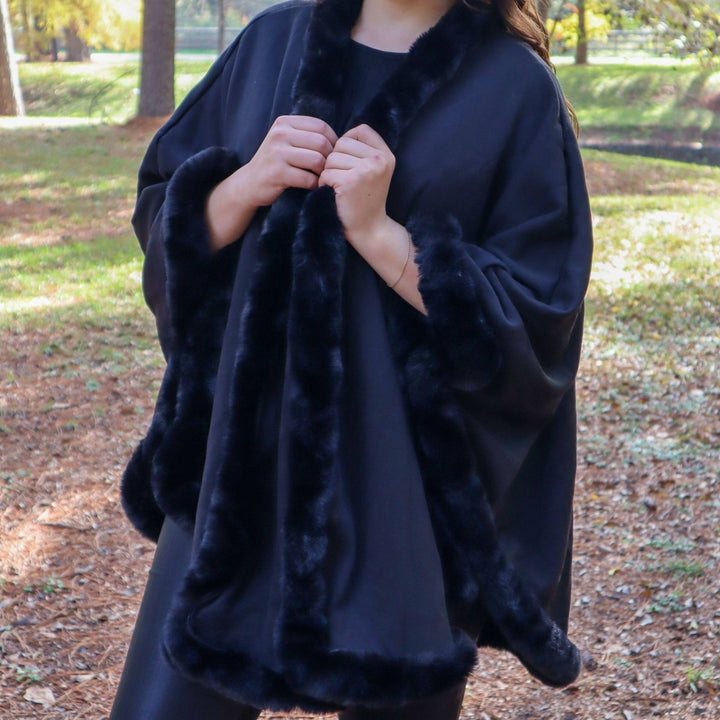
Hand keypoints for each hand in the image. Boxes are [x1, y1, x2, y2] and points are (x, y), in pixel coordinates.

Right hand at [206, 115, 336, 251]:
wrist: (249, 184)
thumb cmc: (275, 164)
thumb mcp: (286, 142)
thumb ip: (306, 136)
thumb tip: (341, 140)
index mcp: (284, 123)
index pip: (321, 126)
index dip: (334, 141)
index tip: (334, 155)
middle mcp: (280, 134)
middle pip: (321, 143)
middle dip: (330, 159)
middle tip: (329, 170)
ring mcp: (277, 153)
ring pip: (317, 160)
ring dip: (324, 173)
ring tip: (321, 179)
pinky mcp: (278, 173)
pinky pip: (308, 179)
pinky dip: (315, 185)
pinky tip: (312, 187)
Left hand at [318, 123, 394, 249]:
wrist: (369, 230)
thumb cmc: (365, 199)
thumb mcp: (374, 170)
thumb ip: (362, 150)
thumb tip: (333, 134)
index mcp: (386, 154)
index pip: (360, 130)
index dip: (348, 143)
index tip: (349, 162)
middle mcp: (379, 160)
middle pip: (342, 143)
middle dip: (336, 160)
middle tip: (344, 179)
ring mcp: (366, 170)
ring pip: (331, 158)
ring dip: (329, 172)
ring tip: (340, 187)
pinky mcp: (351, 182)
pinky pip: (325, 173)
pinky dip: (324, 184)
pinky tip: (334, 194)